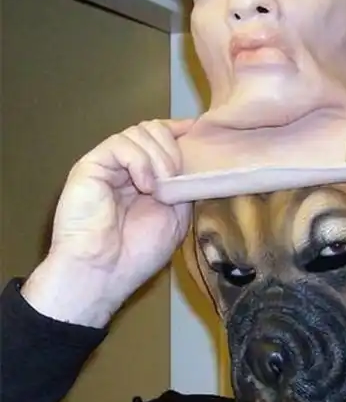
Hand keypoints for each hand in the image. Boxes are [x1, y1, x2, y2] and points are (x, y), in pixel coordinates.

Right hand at [22, 118, 194, 326]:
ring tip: (160, 187)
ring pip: (138, 132)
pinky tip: (145, 185)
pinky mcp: (90, 166)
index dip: (179, 131)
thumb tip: (197, 158)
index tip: (198, 132)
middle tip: (176, 177)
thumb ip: (181, 184)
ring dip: (159, 156)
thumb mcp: (176, 214)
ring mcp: (108, 164)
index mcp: (145, 175)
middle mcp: (125, 166)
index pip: (161, 138)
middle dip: (172, 147)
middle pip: (152, 129)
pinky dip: (139, 160)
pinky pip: (120, 144)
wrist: (104, 273)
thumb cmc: (139, 251)